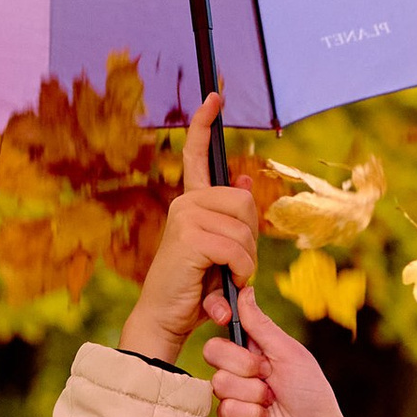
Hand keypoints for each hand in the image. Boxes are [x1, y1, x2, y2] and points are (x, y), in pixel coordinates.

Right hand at [119, 93, 257, 362]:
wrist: (166, 321)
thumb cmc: (194, 292)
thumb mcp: (219, 253)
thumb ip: (232, 221)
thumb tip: (246, 179)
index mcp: (191, 204)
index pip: (197, 155)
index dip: (205, 124)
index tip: (215, 94)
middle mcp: (185, 204)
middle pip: (244, 202)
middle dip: (251, 238)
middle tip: (236, 267)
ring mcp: (185, 218)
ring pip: (243, 228)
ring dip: (246, 262)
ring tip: (228, 280)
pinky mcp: (189, 238)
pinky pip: (235, 247)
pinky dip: (240, 271)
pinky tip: (227, 285)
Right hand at [202, 285, 385, 416]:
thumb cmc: (310, 395)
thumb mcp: (289, 353)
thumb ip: (261, 326)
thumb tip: (245, 291)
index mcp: (255, 349)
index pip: (225, 327)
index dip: (221, 319)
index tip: (224, 316)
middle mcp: (240, 370)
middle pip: (214, 351)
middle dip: (243, 363)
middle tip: (267, 375)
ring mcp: (233, 396)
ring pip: (219, 382)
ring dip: (252, 393)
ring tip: (271, 403)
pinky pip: (226, 409)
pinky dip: (250, 414)